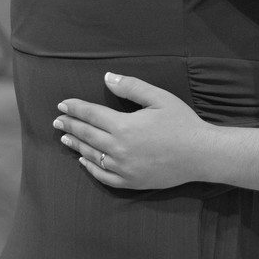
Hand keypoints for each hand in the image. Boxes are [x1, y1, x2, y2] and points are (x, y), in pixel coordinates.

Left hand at [54, 73, 212, 189]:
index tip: (62, 104)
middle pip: (87, 134)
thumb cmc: (182, 122)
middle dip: (70, 125)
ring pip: (91, 155)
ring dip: (76, 145)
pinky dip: (90, 168)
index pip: (91, 114)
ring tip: (65, 138)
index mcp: (124, 126)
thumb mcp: (159, 98)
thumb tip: (107, 77)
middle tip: (57, 120)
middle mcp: (119, 148)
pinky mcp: (130, 182)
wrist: (201, 154)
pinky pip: (103, 176)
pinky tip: (83, 161)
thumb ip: (131, 87)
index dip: (75, 108)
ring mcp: (123, 167)